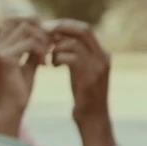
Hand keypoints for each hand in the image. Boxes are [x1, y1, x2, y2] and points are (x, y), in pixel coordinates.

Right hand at [0, 17, 50, 135]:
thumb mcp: (26, 66)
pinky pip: (29, 43)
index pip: (11, 21)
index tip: (45, 38)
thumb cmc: (17, 93)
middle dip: (40, 30)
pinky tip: (44, 64)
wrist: (9, 112)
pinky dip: (41, 50)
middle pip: (20, 22)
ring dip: (42, 39)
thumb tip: (44, 36)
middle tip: (51, 45)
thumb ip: (31, 51)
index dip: (30, 23)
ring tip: (48, 55)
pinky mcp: (4, 59)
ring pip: (26, 29)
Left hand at [48, 19, 115, 145]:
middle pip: (83, 29)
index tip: (47, 29)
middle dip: (61, 28)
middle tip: (43, 34)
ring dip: (56, 47)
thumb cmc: (83, 97)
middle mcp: (103, 56)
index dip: (65, 25)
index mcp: (102, 53)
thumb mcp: (80, 72)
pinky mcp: (90, 77)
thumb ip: (75, 55)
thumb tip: (58, 40)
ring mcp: (98, 66)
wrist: (93, 119)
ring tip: (48, 57)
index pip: (84, 28)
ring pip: (75, 43)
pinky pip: (72, 58)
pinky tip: (52, 66)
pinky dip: (58, 58)